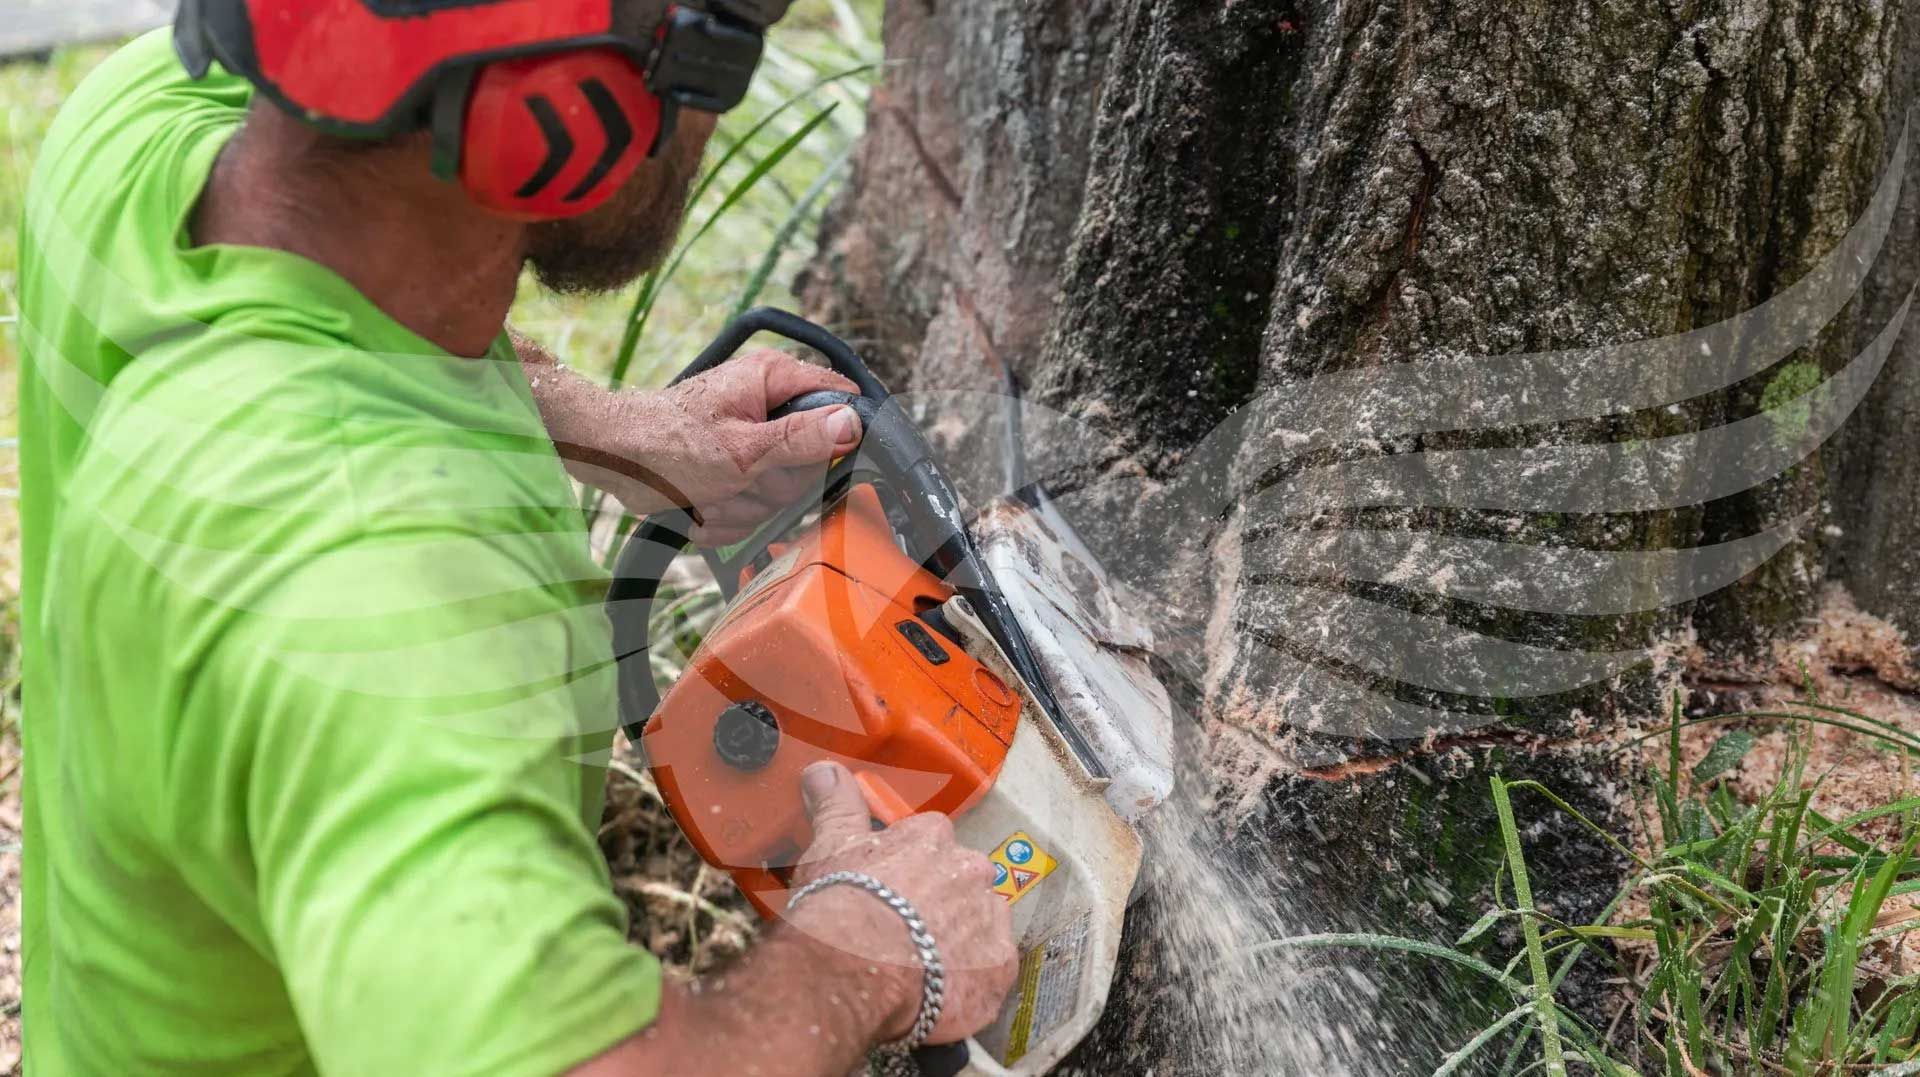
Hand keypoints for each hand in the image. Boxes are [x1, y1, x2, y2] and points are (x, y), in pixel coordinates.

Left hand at [568, 350, 863, 544]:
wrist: (614, 463)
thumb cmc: (665, 443)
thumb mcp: (742, 448)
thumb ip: (801, 439)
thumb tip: (852, 424)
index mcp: (773, 380)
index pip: (840, 397)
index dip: (839, 434)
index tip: (817, 460)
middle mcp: (768, 406)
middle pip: (813, 460)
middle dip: (775, 483)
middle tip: (742, 478)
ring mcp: (754, 443)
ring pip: (782, 492)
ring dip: (746, 505)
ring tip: (713, 492)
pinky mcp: (738, 473)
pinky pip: (756, 509)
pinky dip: (729, 515)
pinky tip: (704, 505)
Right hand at [784, 762, 1018, 1045]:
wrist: (854, 968)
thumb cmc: (841, 903)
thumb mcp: (830, 845)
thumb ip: (835, 804)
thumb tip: (823, 769)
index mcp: (933, 837)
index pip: (932, 845)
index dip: (910, 871)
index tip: (891, 890)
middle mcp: (971, 870)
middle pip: (962, 883)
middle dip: (940, 904)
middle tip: (904, 931)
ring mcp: (989, 919)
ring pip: (982, 926)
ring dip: (961, 941)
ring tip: (921, 966)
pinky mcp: (999, 968)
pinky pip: (992, 972)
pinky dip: (971, 981)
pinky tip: (939, 990)